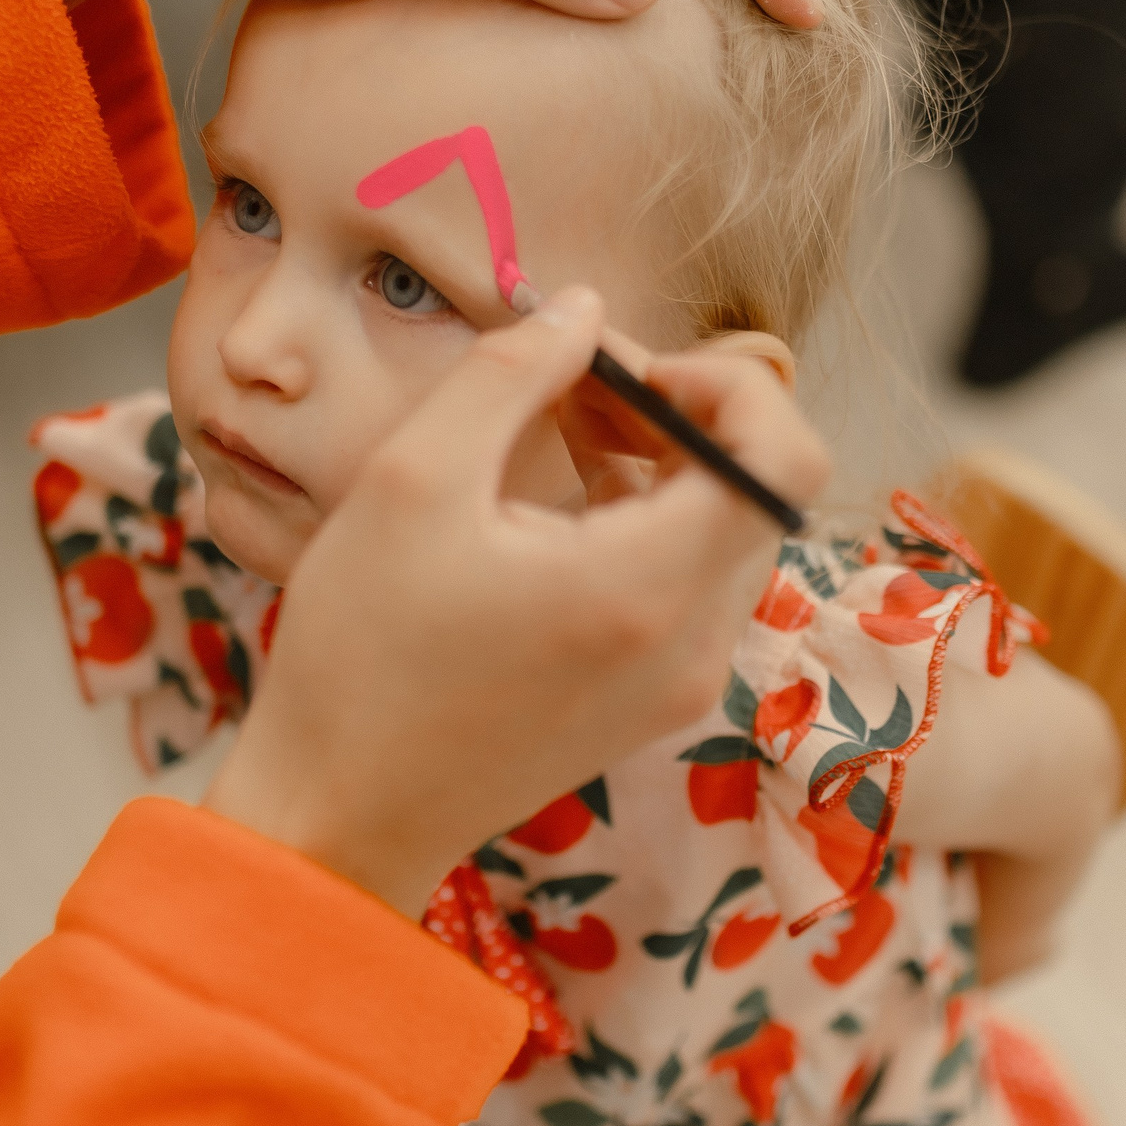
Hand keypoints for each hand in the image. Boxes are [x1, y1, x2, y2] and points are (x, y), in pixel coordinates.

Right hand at [203, 288, 831, 912]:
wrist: (340, 813)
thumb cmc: (362, 654)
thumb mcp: (411, 480)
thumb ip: (510, 374)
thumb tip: (582, 311)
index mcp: (647, 588)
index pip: (784, 457)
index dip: (730, 384)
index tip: (628, 371)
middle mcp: (693, 642)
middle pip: (759, 489)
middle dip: (683, 413)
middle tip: (576, 386)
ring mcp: (681, 681)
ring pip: (724, 532)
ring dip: (662, 464)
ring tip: (555, 432)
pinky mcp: (653, 702)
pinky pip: (689, 585)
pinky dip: (645, 524)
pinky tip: (551, 505)